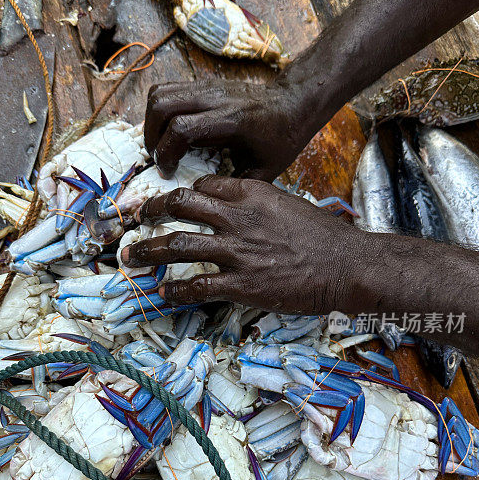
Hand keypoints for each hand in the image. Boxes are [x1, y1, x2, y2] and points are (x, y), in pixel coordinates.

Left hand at [121, 176, 363, 312]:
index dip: (182, 194)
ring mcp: (236, 252)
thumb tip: (235, 212)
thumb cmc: (323, 237)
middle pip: (179, 205)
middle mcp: (237, 218)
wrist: (346, 266)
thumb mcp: (287, 205)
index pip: (202, 186)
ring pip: (177, 245)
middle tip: (138, 218)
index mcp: (250, 194)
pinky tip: (164, 293)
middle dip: (151, 210)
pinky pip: (196, 287)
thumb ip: (256, 206)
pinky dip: (175, 290)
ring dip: (148, 251)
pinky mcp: (241, 285)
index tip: (171, 203)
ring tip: (131, 256)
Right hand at [144, 79, 322, 181]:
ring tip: (161, 146)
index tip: (170, 173)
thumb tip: (204, 203)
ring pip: (158, 94)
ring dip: (151, 123)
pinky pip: (166, 90)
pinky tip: (168, 132)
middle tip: (160, 159)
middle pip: (162, 106)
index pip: (182, 129)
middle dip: (151, 137)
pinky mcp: (202, 84)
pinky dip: (158, 112)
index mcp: (232, 120)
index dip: (167, 153)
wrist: (292, 103)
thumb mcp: (264, 170)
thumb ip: (235, 187)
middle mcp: (215, 98)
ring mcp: (206, 87)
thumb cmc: (281, 138)